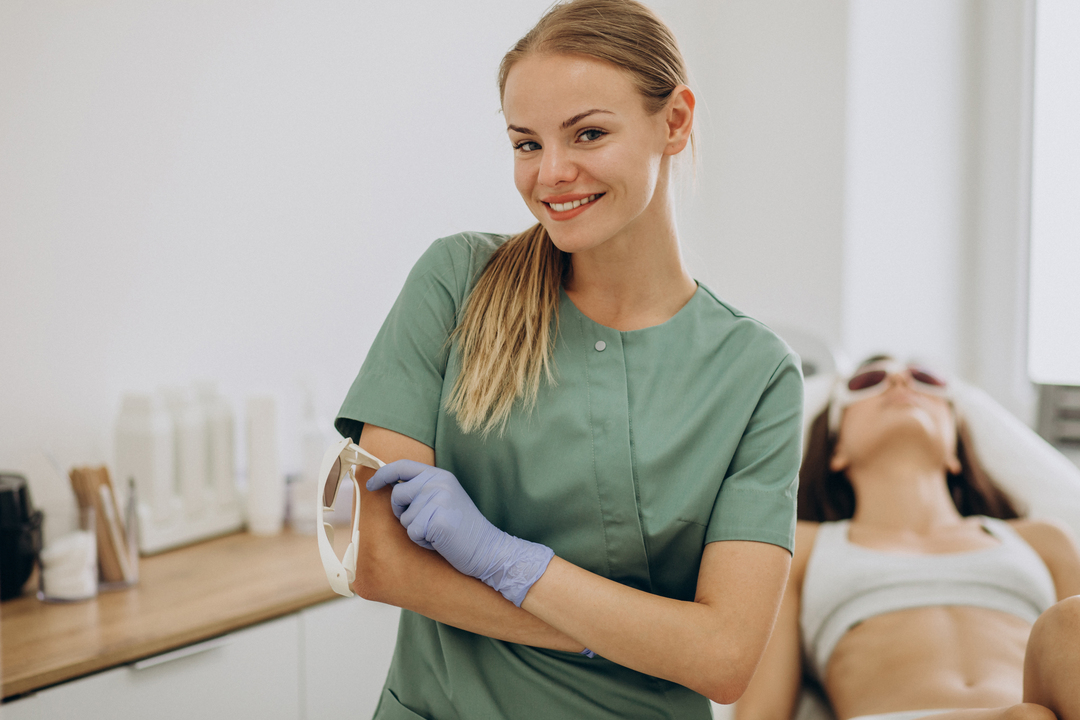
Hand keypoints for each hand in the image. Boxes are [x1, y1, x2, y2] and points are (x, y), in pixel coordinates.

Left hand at [367, 460, 553, 606]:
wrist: (487, 548)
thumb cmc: (462, 529)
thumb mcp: (444, 499)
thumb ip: (423, 489)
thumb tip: (390, 487)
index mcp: (440, 475)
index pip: (403, 466)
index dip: (383, 474)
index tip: (371, 485)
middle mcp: (439, 483)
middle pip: (397, 494)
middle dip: (402, 512)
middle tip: (425, 522)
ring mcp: (439, 499)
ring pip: (404, 517)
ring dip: (416, 530)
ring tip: (438, 532)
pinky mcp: (437, 520)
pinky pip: (412, 533)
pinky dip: (423, 542)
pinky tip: (440, 541)